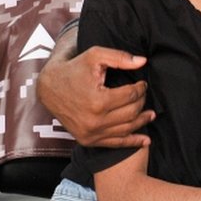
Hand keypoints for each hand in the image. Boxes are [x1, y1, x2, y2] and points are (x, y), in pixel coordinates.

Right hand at [37, 32, 153, 147]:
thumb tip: (143, 61)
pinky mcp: (87, 140)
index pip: (131, 96)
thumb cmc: (74, 69)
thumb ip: (120, 58)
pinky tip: (145, 140)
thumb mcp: (95, 56)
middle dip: (142, 102)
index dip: (141, 88)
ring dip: (142, 121)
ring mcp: (91, 133)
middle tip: (144, 95)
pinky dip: (132, 142)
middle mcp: (95, 121)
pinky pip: (115, 143)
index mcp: (98, 101)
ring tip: (151, 114)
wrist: (49, 87)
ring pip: (126, 129)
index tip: (142, 84)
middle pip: (131, 113)